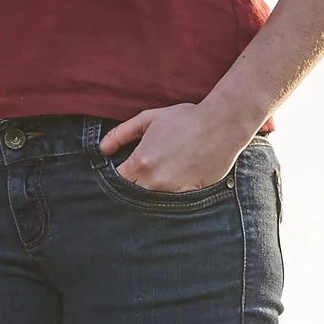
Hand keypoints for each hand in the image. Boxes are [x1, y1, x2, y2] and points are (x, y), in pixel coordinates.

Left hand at [99, 103, 253, 193]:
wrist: (222, 124)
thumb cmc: (184, 119)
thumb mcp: (148, 119)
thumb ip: (121, 134)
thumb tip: (102, 149)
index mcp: (140, 163)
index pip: (116, 182)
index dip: (115, 179)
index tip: (121, 174)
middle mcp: (153, 181)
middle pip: (131, 196)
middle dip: (130, 189)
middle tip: (138, 180)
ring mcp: (172, 191)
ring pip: (151, 202)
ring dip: (149, 196)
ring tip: (157, 182)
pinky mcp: (189, 196)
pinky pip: (173, 204)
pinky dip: (169, 199)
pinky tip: (173, 187)